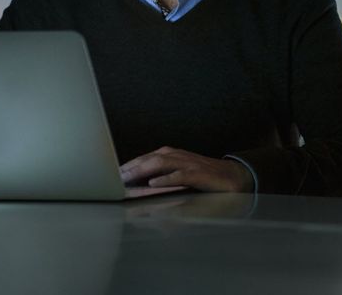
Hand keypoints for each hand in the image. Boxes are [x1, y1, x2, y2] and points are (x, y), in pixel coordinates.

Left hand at [119, 146, 253, 192]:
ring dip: (142, 170)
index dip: (127, 166)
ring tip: (126, 179)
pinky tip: (154, 184)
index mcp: (171, 154)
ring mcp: (188, 163)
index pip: (144, 158)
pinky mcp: (199, 174)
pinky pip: (180, 175)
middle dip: (129, 167)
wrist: (232, 177)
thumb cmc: (203, 176)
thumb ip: (160, 176)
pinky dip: (166, 179)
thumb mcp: (179, 174)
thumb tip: (138, 185)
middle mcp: (177, 156)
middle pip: (148, 159)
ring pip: (161, 163)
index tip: (109, 175)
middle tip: (112, 178)